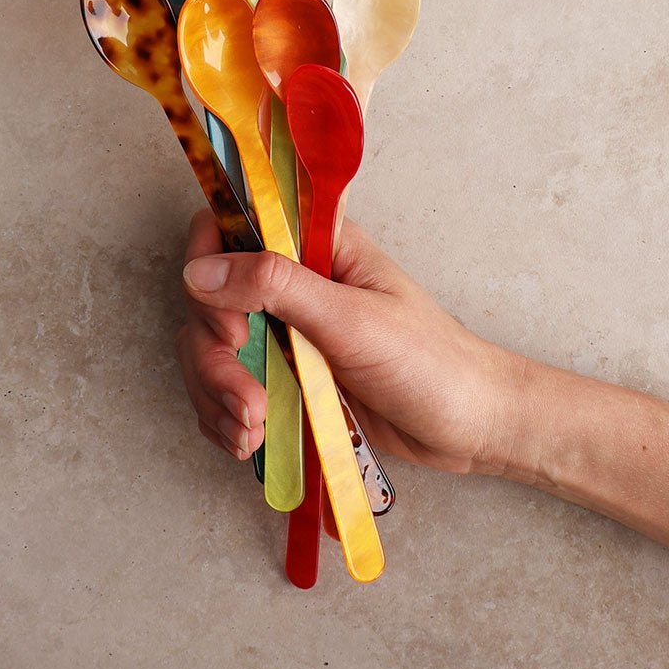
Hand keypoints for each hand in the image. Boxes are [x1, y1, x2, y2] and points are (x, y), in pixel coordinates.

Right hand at [177, 209, 513, 473]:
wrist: (467, 425)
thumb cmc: (428, 362)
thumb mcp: (352, 319)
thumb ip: (277, 287)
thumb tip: (201, 269)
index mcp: (315, 246)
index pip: (232, 227)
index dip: (212, 268)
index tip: (234, 327)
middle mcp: (292, 283)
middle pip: (209, 299)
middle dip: (214, 357)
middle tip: (249, 399)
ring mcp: (285, 332)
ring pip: (211, 349)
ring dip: (217, 394)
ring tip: (252, 430)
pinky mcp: (285, 377)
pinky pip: (227, 389)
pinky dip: (226, 417)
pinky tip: (249, 440)